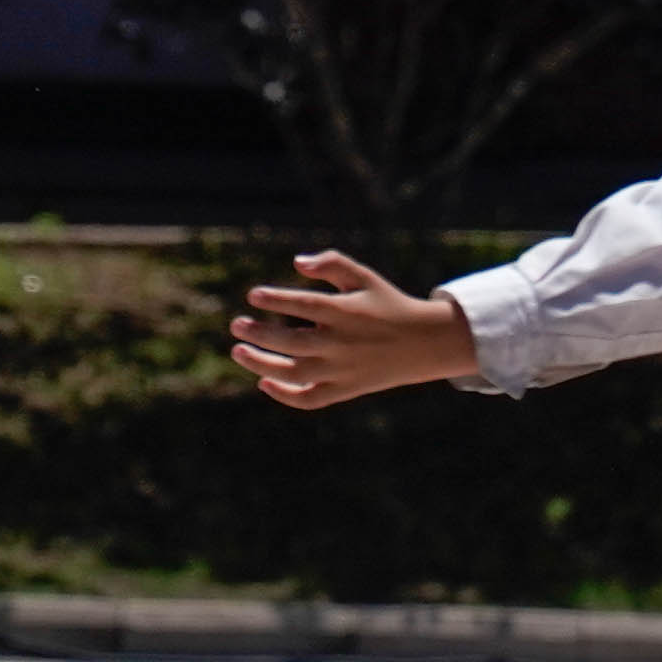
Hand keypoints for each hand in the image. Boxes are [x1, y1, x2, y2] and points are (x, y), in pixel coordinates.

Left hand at [231, 253, 481, 410]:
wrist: (423, 343)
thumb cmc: (387, 304)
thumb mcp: (365, 278)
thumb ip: (332, 263)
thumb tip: (297, 263)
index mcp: (347, 313)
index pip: (303, 306)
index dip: (275, 300)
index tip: (254, 295)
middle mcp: (342, 343)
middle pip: (291, 343)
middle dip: (258, 334)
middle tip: (237, 325)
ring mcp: (342, 370)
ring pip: (293, 373)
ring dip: (260, 364)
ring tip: (238, 351)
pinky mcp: (345, 390)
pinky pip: (309, 399)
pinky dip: (284, 395)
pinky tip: (264, 381)